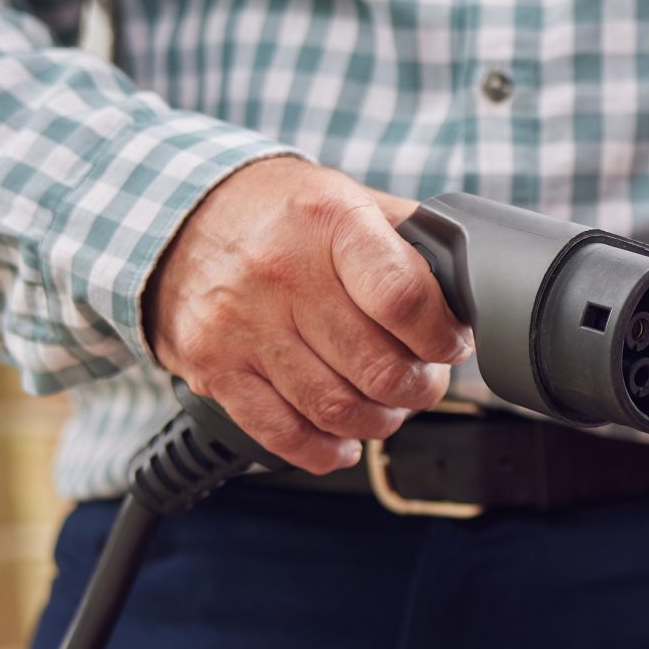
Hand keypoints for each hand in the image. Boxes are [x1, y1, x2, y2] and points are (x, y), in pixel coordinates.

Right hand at [144, 158, 470, 473]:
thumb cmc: (281, 213)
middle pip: (375, 367)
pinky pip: (280, 433)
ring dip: (378, 422)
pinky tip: (343, 441)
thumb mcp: (348, 198)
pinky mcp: (213, 368)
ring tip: (388, 407)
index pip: (403, 297)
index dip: (440, 336)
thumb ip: (410, 238)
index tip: (448, 343)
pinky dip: (323, 451)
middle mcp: (280, 273)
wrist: (179, 217)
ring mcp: (241, 325)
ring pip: (334, 408)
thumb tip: (469, 288)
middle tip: (423, 383)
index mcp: (328, 222)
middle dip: (418, 389)